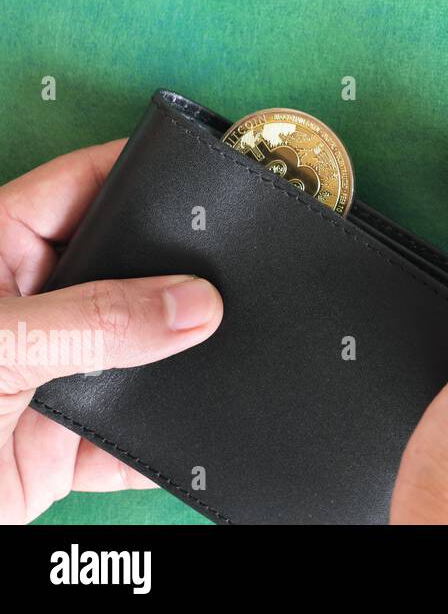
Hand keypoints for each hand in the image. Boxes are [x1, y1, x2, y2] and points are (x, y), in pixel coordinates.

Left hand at [0, 140, 222, 523]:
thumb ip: (96, 320)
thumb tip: (196, 305)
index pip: (85, 187)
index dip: (146, 175)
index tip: (212, 172)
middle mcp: (31, 309)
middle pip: (129, 271)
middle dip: (184, 276)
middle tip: (243, 272)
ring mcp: (52, 378)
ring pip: (145, 355)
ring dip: (186, 361)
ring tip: (241, 346)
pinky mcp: (63, 448)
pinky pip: (137, 440)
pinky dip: (173, 441)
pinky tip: (211, 425)